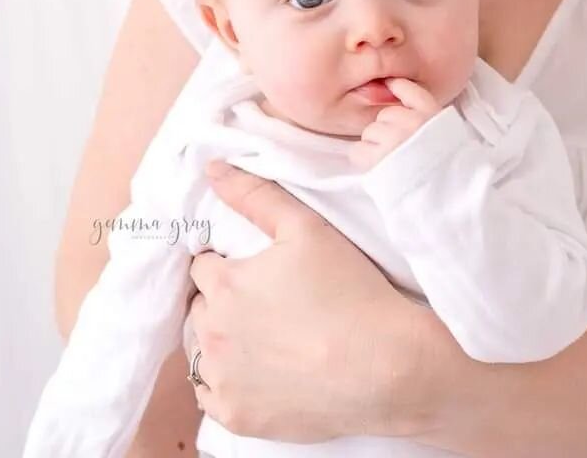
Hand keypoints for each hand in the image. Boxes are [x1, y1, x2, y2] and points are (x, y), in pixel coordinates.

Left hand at [187, 163, 447, 441]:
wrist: (387, 367)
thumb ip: (257, 196)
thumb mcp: (308, 230)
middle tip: (267, 306)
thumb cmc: (351, 293)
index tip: (257, 272)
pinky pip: (212, 397)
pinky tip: (262, 374)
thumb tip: (212, 170)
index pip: (203, 266)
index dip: (228, 264)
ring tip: (267, 340)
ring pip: (202, 353)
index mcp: (224, 283)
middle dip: (222, 302)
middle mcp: (212, 332)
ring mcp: (223, 380)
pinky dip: (229, 385)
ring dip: (222, 343)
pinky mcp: (238, 417)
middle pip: (199, 309)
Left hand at [349, 78, 440, 170]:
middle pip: (384, 116)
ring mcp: (393, 138)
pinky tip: (380, 167)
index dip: (398, 87)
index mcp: (432, 115)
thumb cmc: (446, 165)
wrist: (445, 195)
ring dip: (375, 145)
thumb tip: (394, 83)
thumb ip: (424, 109)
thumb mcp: (446, 131)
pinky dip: (364, 159)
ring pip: (369, 132)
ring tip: (392, 161)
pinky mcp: (377, 157)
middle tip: (400, 148)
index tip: (391, 86)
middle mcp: (412, 122)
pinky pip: (357, 151)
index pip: (409, 90)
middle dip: (387, 129)